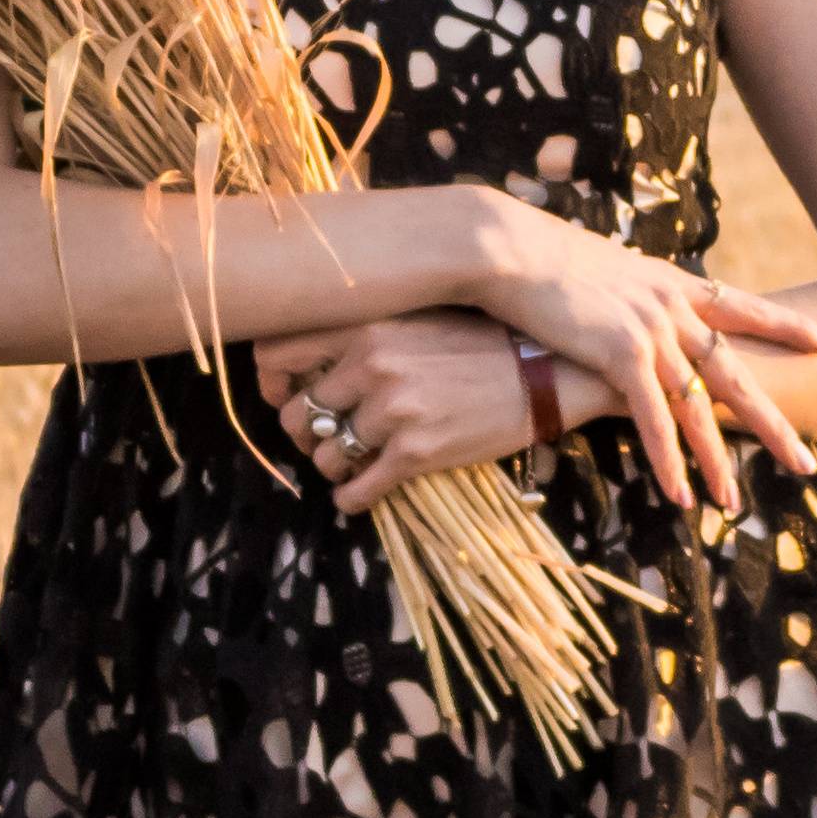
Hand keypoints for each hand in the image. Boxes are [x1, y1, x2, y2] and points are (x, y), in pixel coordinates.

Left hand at [256, 311, 567, 514]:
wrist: (545, 373)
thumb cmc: (482, 342)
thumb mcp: (418, 318)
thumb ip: (366, 333)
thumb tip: (316, 365)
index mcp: (367, 325)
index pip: (277, 353)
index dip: (271, 383)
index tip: (286, 396)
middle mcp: (373, 364)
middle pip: (296, 415)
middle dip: (303, 435)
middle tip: (322, 439)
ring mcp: (394, 410)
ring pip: (325, 456)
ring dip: (331, 467)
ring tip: (350, 464)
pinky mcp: (416, 452)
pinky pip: (358, 489)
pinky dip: (351, 499)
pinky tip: (357, 496)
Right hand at [463, 209, 816, 508]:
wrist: (506, 245)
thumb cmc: (537, 256)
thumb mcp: (599, 269)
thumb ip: (625, 292)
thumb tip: (625, 304)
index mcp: (671, 283)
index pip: (746, 308)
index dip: (792, 327)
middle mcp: (671, 306)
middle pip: (736, 372)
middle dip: (773, 423)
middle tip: (807, 461)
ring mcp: (650, 329)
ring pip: (699, 407)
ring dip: (715, 460)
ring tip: (733, 504)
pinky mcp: (620, 352)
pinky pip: (654, 418)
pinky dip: (668, 459)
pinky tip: (681, 494)